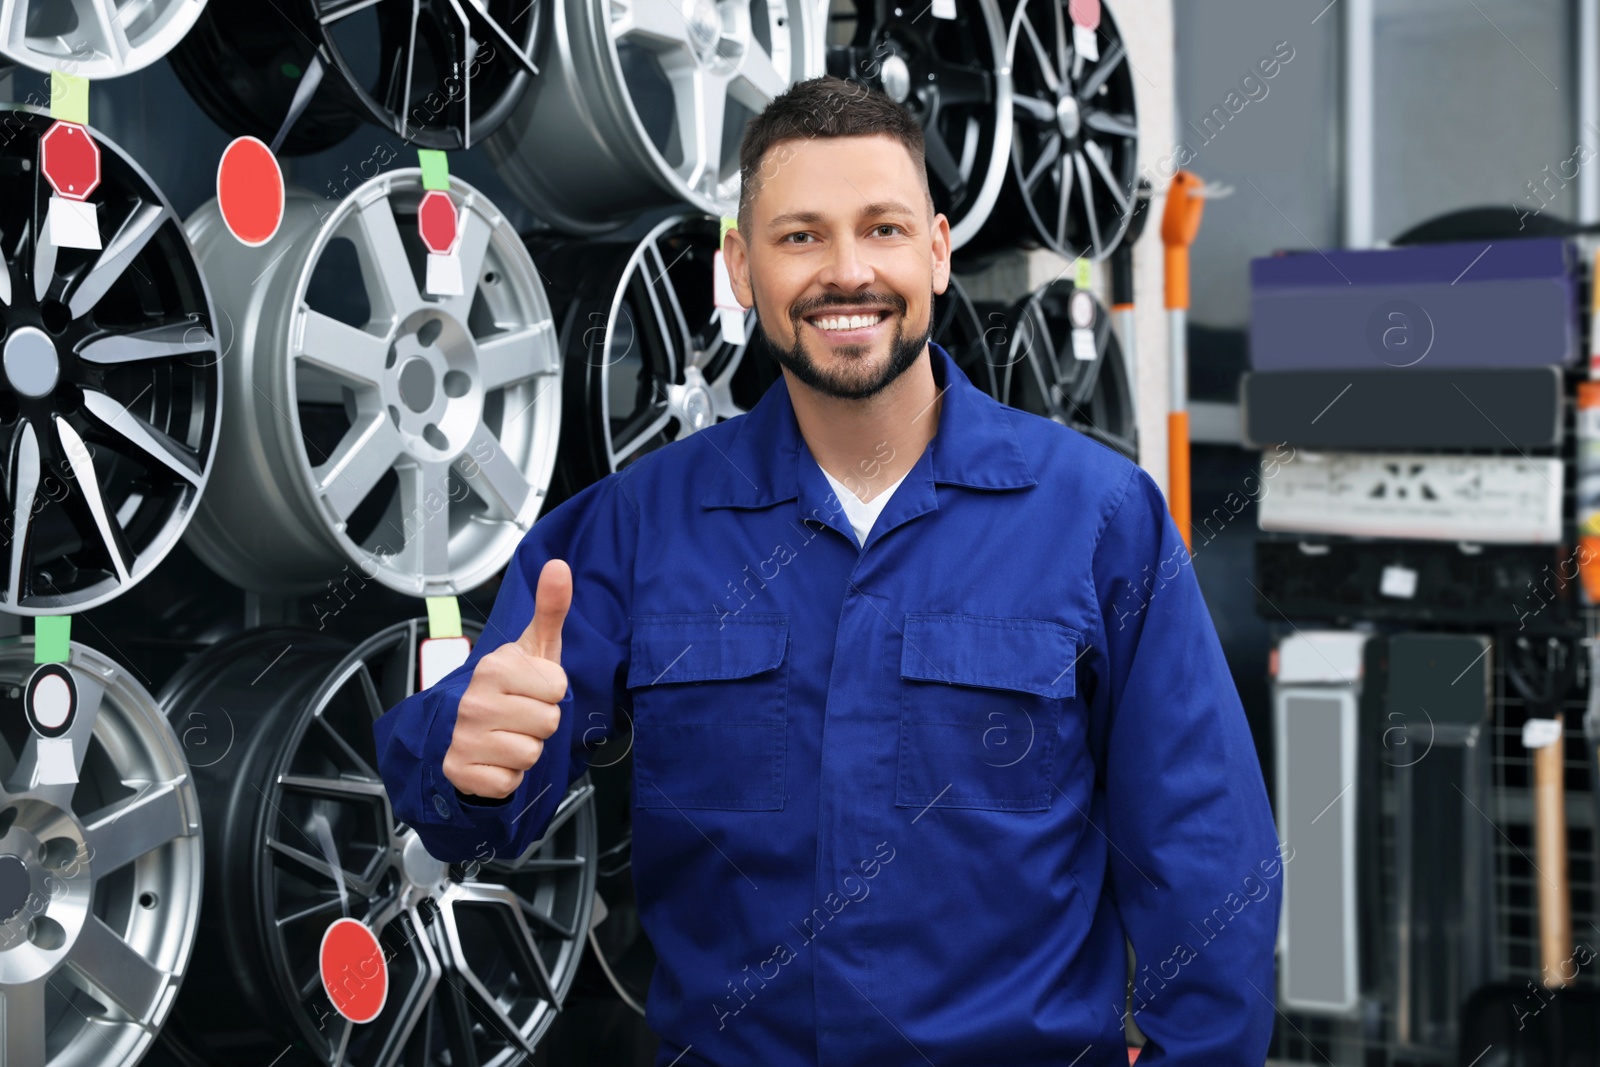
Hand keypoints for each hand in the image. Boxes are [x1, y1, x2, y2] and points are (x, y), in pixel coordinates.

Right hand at [442, 559, 570, 799]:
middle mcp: (474, 700)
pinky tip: (494, 759)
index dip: (551, 693)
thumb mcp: (536, 647)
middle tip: (520, 716)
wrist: (465, 729)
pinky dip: (508, 777)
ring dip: (525, 751)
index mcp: (495, 667)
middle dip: (540, 724)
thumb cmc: (512, 687)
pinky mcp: (460, 770)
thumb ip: (551, 608)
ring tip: (507, 736)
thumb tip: (559, 565)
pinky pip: (509, 782)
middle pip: (548, 723)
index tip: (532, 690)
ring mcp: (463, 736)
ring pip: (531, 754)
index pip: (557, 688)